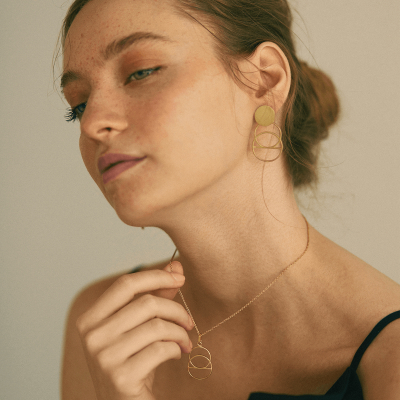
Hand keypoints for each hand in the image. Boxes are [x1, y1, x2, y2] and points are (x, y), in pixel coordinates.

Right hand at [76, 261, 193, 399]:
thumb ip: (156, 295)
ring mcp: (104, 357)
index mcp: (91, 319)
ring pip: (157, 326)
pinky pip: (161, 349)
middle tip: (188, 321)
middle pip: (146, 303)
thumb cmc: (133, 361)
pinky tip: (176, 354)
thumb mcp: (139, 327)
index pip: (126, 284)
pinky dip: (176, 349)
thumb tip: (176, 267)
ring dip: (180, 332)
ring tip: (185, 341)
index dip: (156, 276)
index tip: (179, 277)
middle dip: (176, 310)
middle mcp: (92, 336)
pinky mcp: (121, 377)